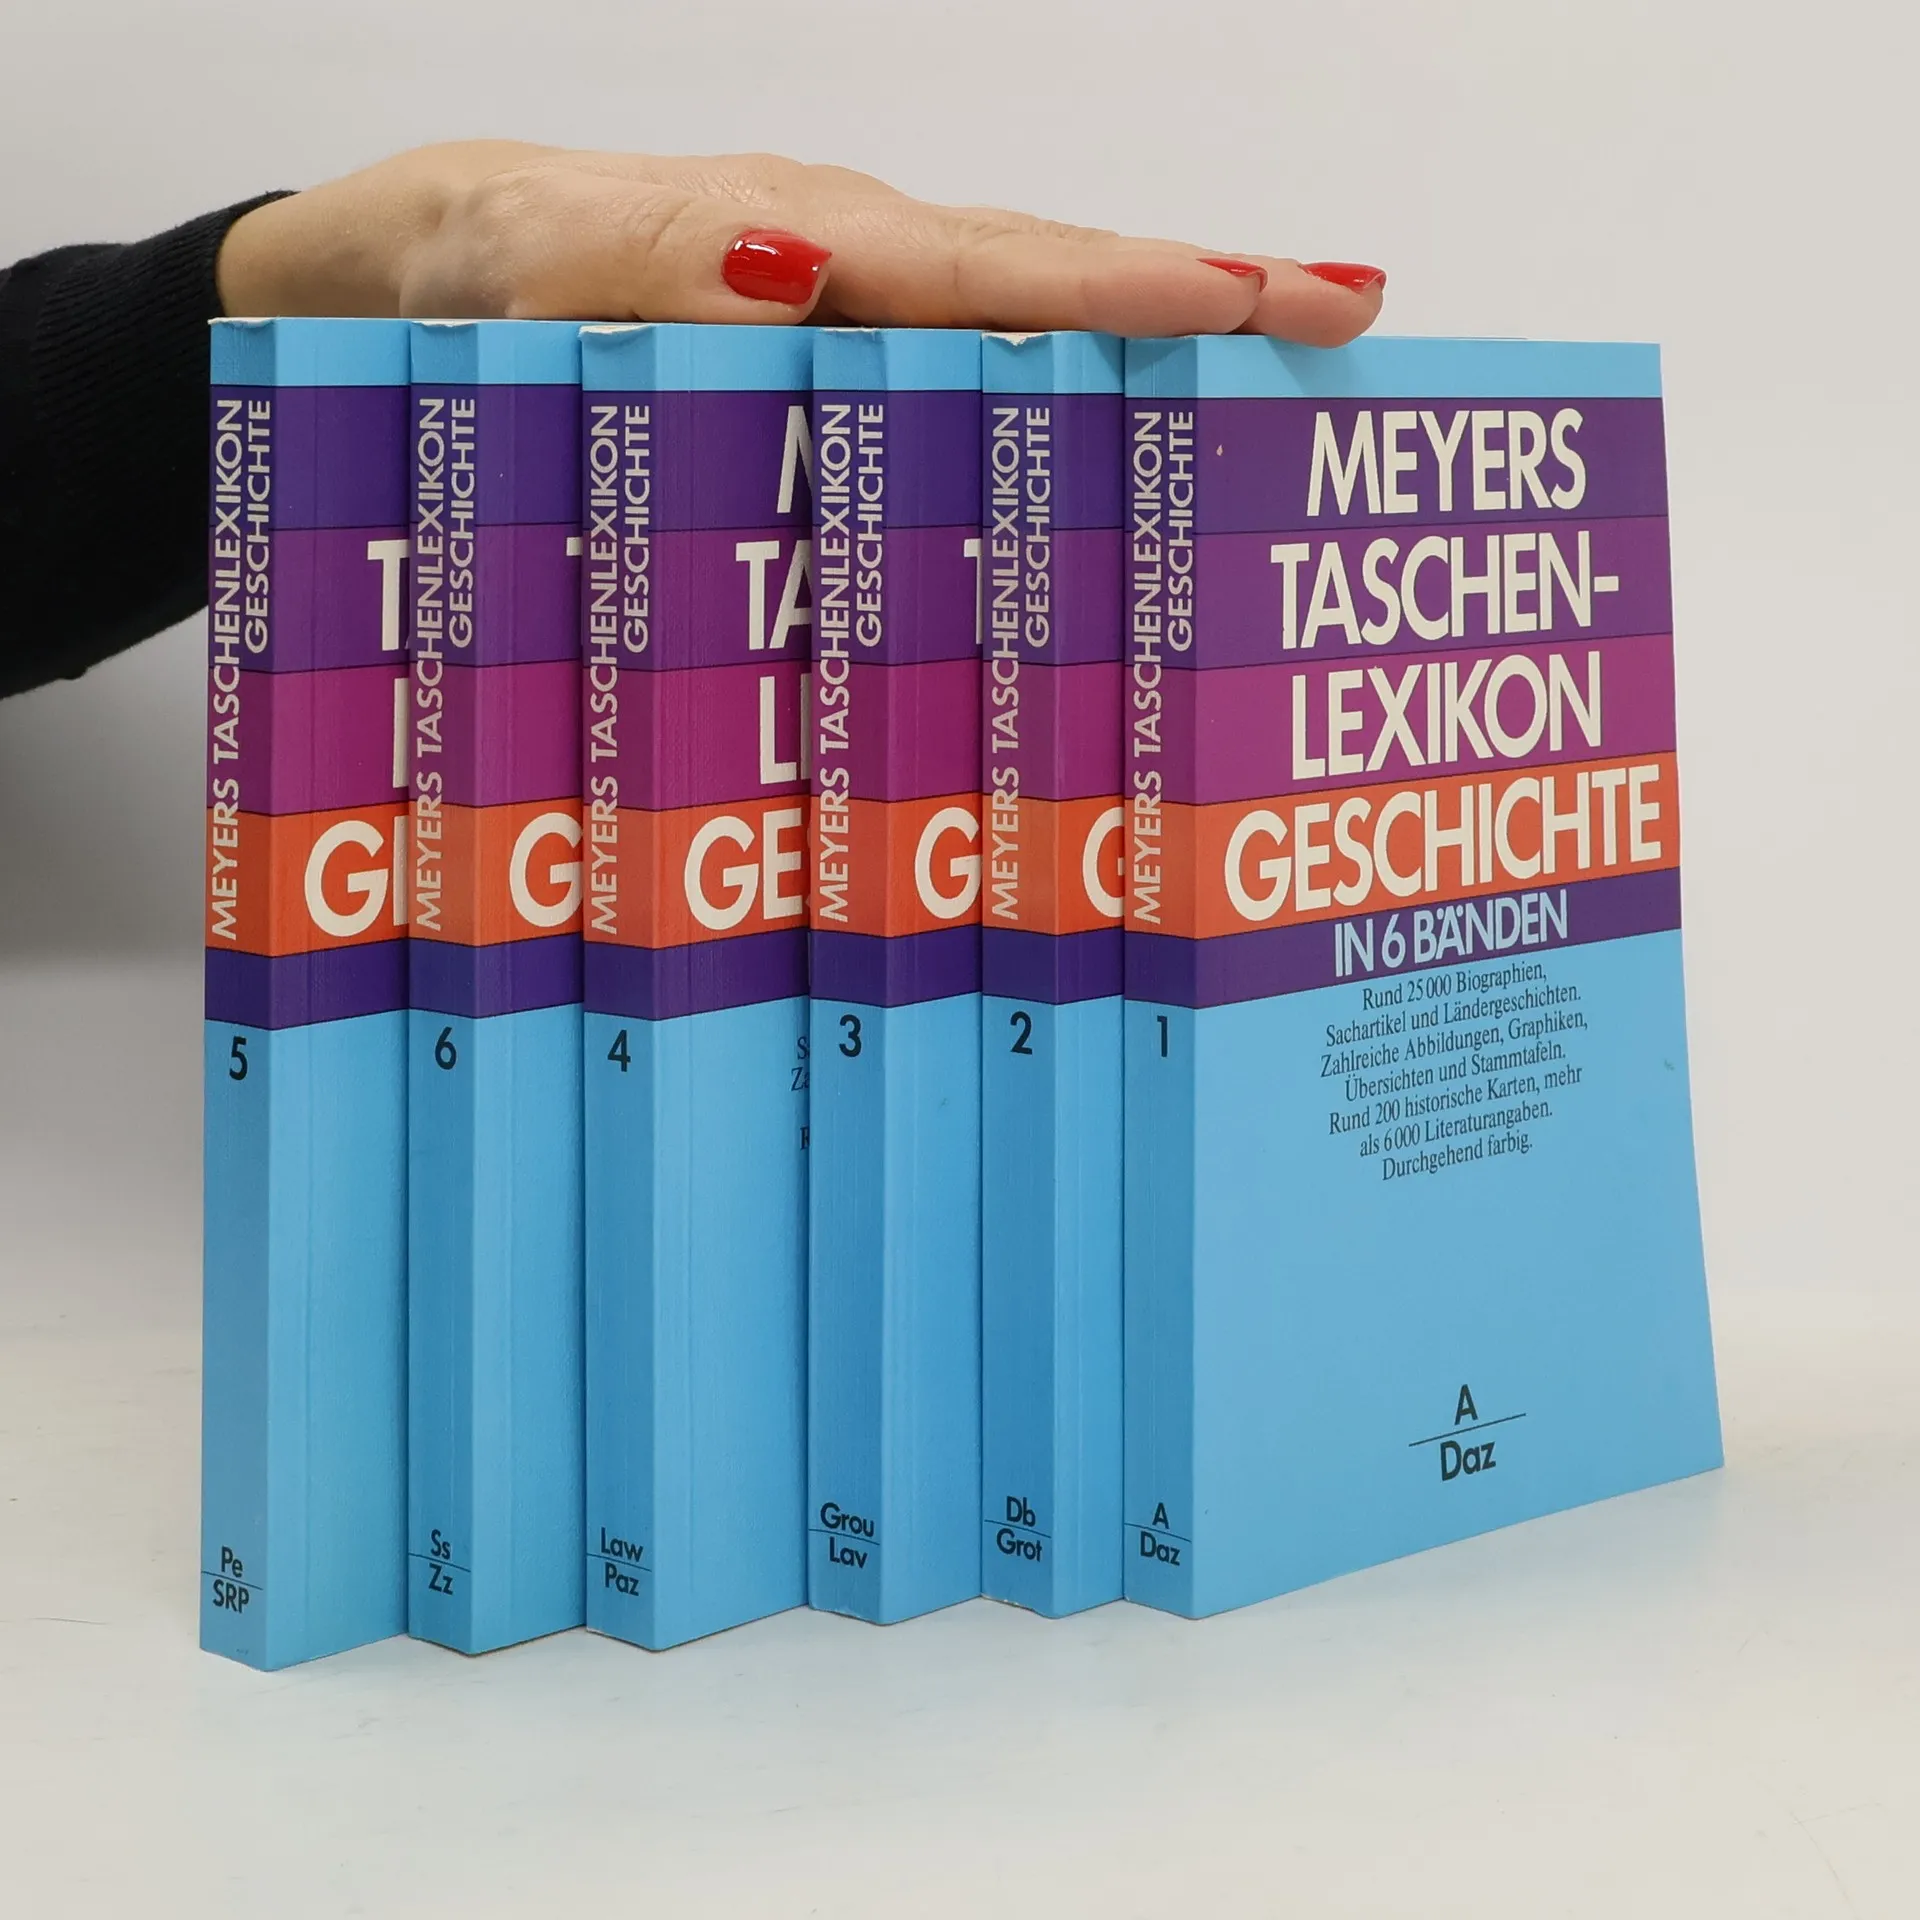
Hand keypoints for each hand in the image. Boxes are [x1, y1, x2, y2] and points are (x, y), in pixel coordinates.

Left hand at [218, 141, 1383, 343]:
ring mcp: (851, 315)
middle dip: (1202, 290)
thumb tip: (812, 275)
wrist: (422, 281)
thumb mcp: (536, 266)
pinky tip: (1116, 439)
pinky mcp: (831, 365)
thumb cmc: (484, 268)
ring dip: (1154, 344)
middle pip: (1051, 273)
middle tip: (1352, 317)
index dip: (1133, 287)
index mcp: (809, 237)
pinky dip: (1059, 392)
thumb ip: (661, 268)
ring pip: (1025, 324)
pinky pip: (966, 375)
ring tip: (1283, 372)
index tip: (1269, 304)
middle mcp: (853, 267)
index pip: (1000, 263)